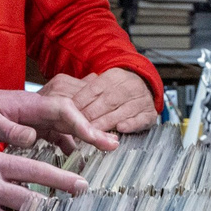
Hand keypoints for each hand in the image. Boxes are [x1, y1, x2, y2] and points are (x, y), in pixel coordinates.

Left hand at [0, 87, 118, 153]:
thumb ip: (10, 129)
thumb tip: (32, 137)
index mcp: (30, 103)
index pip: (63, 109)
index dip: (81, 122)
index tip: (95, 136)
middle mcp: (38, 109)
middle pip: (72, 117)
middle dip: (93, 130)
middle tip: (112, 145)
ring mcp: (38, 119)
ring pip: (68, 127)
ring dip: (85, 138)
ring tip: (102, 152)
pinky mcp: (35, 128)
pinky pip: (57, 135)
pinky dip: (69, 145)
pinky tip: (76, 158)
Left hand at [37, 69, 160, 134]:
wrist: (145, 85)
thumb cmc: (116, 89)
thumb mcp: (101, 83)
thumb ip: (84, 90)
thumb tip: (61, 101)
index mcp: (113, 77)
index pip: (93, 89)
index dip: (81, 103)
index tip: (68, 115)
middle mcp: (128, 86)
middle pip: (106, 101)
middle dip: (91, 116)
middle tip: (77, 129)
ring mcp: (140, 99)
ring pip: (121, 111)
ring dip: (106, 123)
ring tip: (93, 134)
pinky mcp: (149, 113)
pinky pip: (140, 119)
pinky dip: (131, 124)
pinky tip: (120, 129)